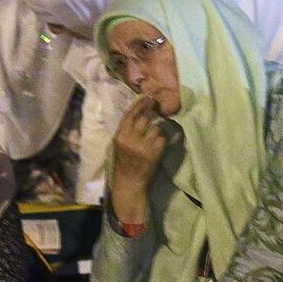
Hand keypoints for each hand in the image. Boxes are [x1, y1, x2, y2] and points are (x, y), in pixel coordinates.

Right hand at [109, 96, 167, 224]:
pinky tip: (157, 146)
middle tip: (156, 111)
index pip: (131, 114)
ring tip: (153, 137)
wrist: (129, 182)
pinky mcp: (154, 154)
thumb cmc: (124, 162)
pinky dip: (162, 141)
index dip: (141, 104)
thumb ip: (128, 129)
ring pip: (156, 128)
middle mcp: (130, 139)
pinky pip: (163, 139)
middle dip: (152, 113)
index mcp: (120, 136)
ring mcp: (142, 147)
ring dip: (157, 130)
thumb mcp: (119, 143)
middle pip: (145, 118)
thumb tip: (141, 111)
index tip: (148, 98)